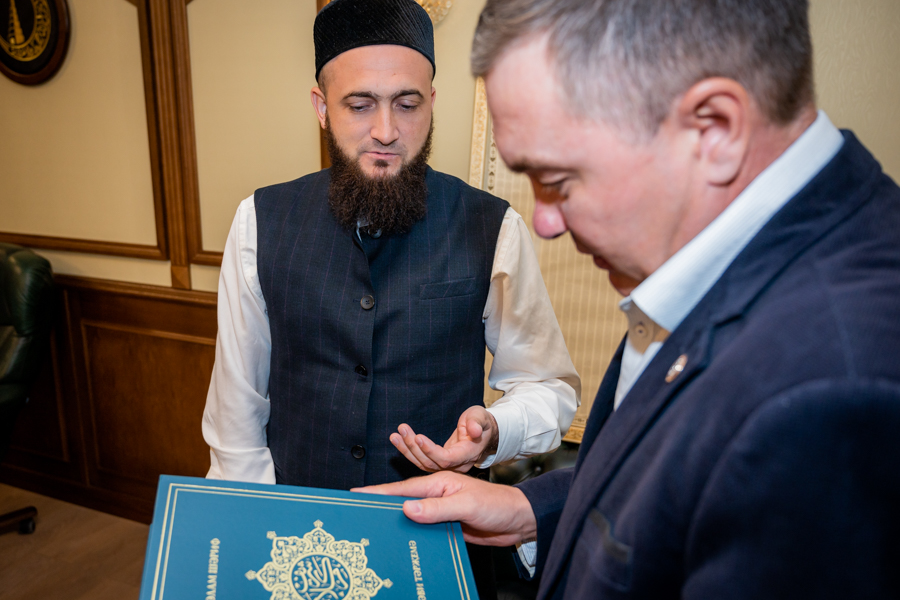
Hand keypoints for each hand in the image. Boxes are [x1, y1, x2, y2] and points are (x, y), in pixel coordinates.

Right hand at [353, 471, 535, 546]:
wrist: (518, 521)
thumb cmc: (497, 505)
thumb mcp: (466, 504)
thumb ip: (437, 508)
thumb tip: (407, 508)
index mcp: (439, 483)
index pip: (403, 488)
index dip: (378, 491)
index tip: (356, 494)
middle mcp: (437, 495)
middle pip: (403, 501)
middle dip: (380, 506)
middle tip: (357, 514)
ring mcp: (441, 511)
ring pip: (412, 516)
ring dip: (395, 522)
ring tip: (372, 530)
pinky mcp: (447, 526)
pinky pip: (423, 529)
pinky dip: (411, 534)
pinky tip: (400, 543)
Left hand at [390, 406, 498, 472]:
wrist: (483, 432)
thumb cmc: (481, 423)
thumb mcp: (481, 418)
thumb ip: (477, 423)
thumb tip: (474, 430)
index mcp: (468, 455)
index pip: (447, 459)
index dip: (431, 450)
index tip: (418, 437)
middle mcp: (457, 465)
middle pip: (431, 462)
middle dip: (414, 447)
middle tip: (402, 429)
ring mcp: (447, 466)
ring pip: (423, 463)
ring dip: (407, 449)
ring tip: (395, 435)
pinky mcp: (438, 463)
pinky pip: (421, 460)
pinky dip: (408, 451)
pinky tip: (397, 440)